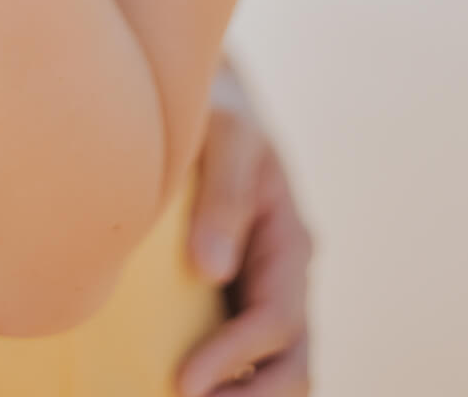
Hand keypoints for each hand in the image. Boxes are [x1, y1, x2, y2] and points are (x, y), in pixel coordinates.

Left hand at [179, 68, 312, 396]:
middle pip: (291, 364)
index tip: (184, 383)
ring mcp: (263, 290)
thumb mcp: (226, 135)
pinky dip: (225, 379)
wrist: (212, 101)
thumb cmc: (219, 111)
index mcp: (290, 241)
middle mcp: (284, 276)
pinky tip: (175, 383)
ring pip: (275, 367)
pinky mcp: (235, 295)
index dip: (235, 357)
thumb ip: (225, 195)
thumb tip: (211, 269)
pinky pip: (242, 354)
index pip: (276, 321)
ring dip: (242, 392)